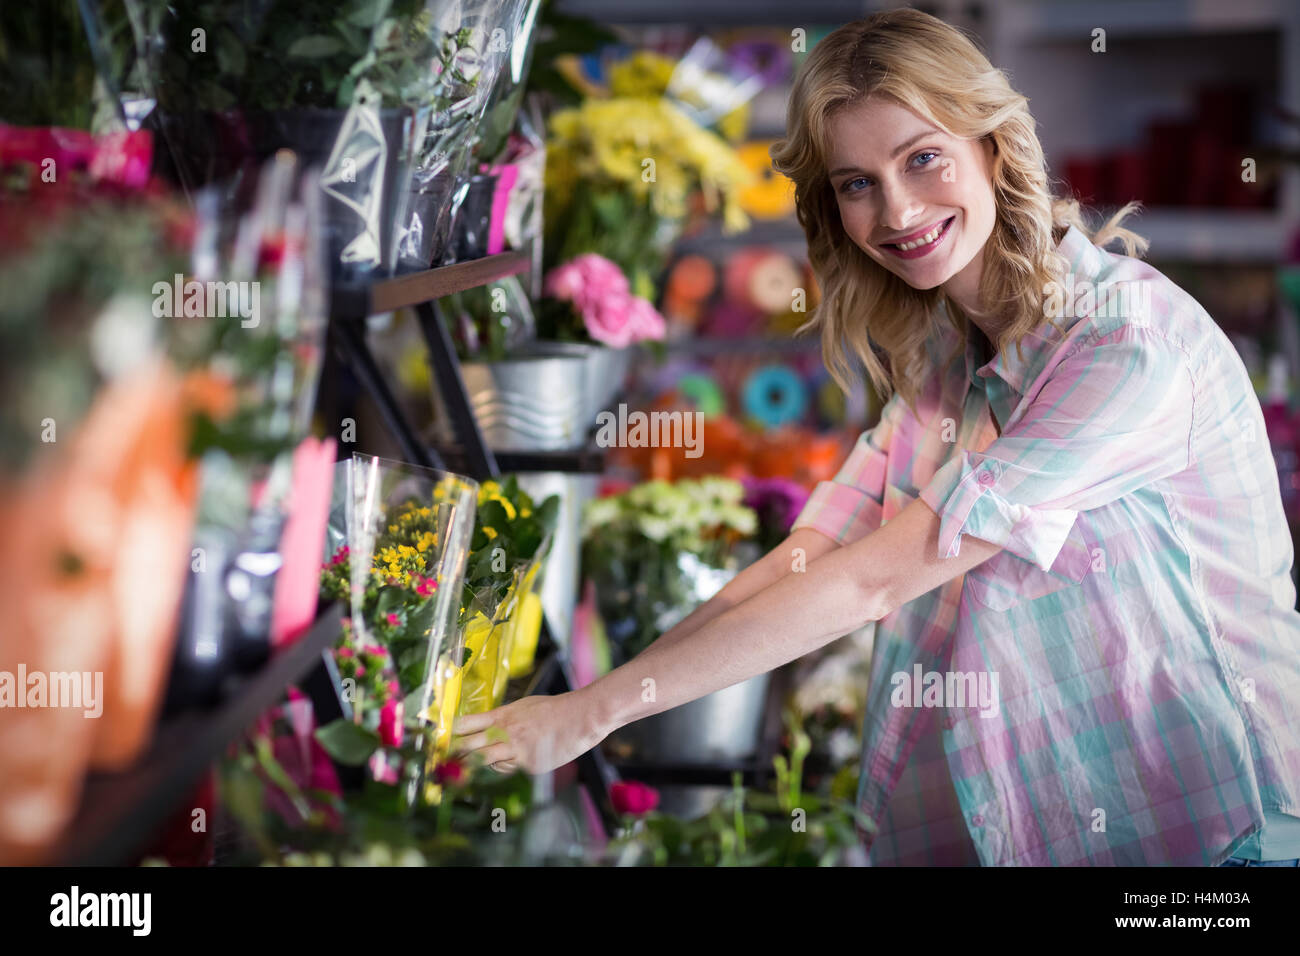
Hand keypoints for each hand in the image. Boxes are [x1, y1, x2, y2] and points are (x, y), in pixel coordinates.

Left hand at [451, 691, 604, 774]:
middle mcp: (504, 732)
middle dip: (450, 756)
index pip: (465, 723)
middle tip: (436, 763)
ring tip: (456, 775)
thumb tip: (488, 728)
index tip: (435, 739)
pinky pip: (508, 771)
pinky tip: (508, 765)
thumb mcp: (523, 708)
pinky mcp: (528, 765)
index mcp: (502, 715)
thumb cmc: (554, 710)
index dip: (448, 733)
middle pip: (467, 745)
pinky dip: (504, 770)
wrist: (580, 716)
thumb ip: (504, 720)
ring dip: (471, 768)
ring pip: (484, 762)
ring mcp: (515, 749)